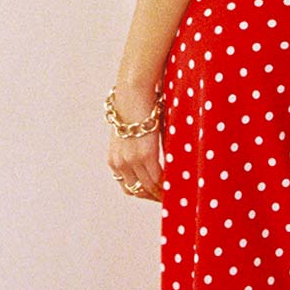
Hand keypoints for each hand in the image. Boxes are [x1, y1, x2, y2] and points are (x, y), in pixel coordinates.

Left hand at [106, 83, 164, 202]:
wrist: (132, 93)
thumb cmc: (134, 108)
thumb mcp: (131, 134)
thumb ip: (138, 148)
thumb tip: (153, 154)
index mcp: (114, 159)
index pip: (128, 187)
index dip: (143, 193)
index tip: (156, 194)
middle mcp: (120, 163)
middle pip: (138, 191)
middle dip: (153, 196)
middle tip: (168, 196)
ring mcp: (132, 160)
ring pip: (148, 186)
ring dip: (161, 192)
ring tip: (174, 192)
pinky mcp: (145, 155)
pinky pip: (157, 177)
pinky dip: (166, 183)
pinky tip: (175, 182)